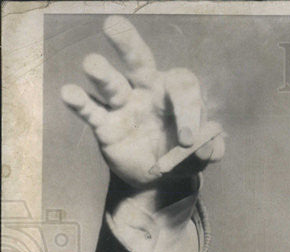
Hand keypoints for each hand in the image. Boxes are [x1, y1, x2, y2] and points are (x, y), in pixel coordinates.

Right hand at [60, 16, 224, 188]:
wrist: (158, 178)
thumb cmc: (182, 156)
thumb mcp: (200, 157)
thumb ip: (209, 150)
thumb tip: (207, 146)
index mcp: (175, 93)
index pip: (181, 86)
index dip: (187, 110)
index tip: (187, 140)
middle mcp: (146, 91)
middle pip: (139, 61)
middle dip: (128, 43)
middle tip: (113, 24)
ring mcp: (123, 106)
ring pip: (112, 83)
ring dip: (102, 73)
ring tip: (91, 63)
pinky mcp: (105, 125)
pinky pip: (91, 110)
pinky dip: (79, 102)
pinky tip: (69, 93)